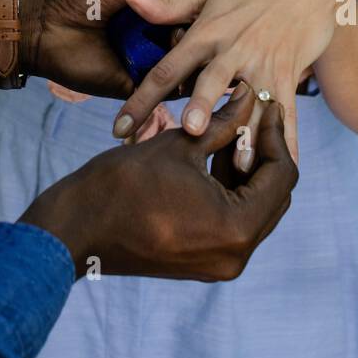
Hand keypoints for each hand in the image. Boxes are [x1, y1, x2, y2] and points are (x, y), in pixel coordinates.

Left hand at [18, 0, 228, 97]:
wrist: (41, 22)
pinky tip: (191, 75)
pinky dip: (180, 85)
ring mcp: (150, 60)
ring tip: (187, 47)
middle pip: (200, 37)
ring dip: (195, 59)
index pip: (201, 5)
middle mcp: (159, 31)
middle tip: (201, 27)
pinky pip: (166, 90)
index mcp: (160, 1)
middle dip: (207, 34)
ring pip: (189, 65)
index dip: (217, 5)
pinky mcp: (137, 86)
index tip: (232, 2)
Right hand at [19, 86, 297, 279]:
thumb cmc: (124, 183)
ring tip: (230, 127)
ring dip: (245, 169)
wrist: (76, 227)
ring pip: (252, 207)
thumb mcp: (180, 143)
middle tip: (254, 112)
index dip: (275, 134)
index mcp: (237, 228)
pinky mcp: (201, 261)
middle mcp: (236, 255)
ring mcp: (218, 263)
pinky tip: (213, 153)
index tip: (265, 102)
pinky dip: (227, 188)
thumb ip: (223, 121)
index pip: (281, 175)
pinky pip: (230, 221)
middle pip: (272, 195)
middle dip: (263, 152)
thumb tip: (249, 95)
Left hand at [110, 0, 347, 165]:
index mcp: (207, 32)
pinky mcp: (289, 78)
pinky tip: (285, 168)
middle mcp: (234, 50)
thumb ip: (165, 5)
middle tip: (190, 131)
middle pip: (213, 82)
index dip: (141, 98)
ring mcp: (264, 66)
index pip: (167, 68)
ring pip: (252, 104)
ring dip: (246, 135)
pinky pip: (287, 114)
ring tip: (238, 168)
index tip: (120, 128)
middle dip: (203, 107)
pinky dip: (287, 141)